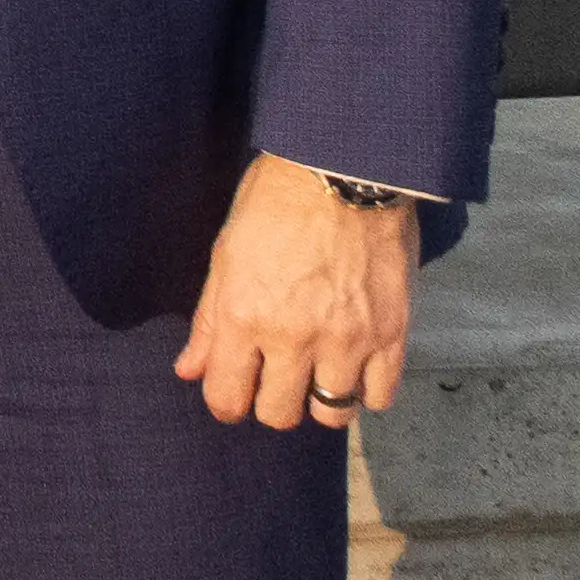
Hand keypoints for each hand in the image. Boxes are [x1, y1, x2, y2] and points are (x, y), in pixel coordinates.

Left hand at [171, 156, 418, 434]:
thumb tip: (188, 370)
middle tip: (279, 375)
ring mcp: (346, 339)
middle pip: (279, 413)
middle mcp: (293, 337)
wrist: (345, 165)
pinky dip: (366, 389)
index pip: (227, 398)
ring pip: (330, 413)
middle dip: (273, 400)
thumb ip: (209, 319)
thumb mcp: (227, 252)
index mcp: (243, 315)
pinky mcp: (390, 332)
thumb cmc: (278, 200)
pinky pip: (378, 396)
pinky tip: (356, 363)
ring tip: (320, 370)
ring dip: (321, 398)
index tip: (235, 390)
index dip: (227, 401)